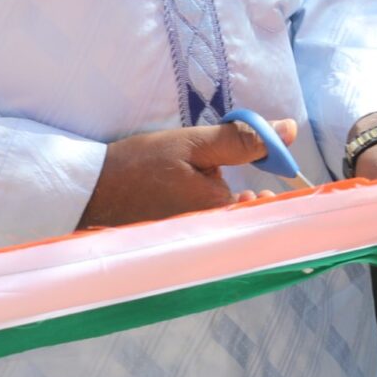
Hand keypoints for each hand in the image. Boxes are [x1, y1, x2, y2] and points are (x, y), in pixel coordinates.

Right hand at [78, 119, 290, 229]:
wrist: (87, 190)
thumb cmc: (139, 165)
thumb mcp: (194, 142)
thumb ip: (242, 139)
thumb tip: (289, 130)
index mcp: (217, 214)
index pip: (264, 209)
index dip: (275, 196)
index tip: (269, 183)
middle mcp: (208, 239)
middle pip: (249, 222)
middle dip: (255, 203)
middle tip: (252, 186)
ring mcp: (192, 246)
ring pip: (230, 227)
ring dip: (235, 208)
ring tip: (228, 190)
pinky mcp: (178, 246)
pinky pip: (210, 234)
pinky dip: (215, 217)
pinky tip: (205, 202)